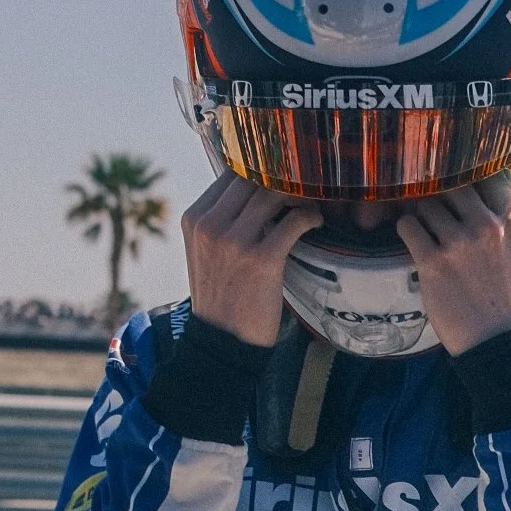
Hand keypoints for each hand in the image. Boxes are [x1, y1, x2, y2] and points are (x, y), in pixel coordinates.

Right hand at [180, 175, 319, 348]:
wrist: (223, 341)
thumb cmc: (221, 296)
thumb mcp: (205, 252)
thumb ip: (220, 221)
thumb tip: (253, 192)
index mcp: (194, 219)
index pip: (230, 174)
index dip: (260, 170)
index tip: (282, 176)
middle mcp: (210, 224)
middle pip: (252, 179)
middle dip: (282, 179)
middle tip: (304, 188)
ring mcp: (235, 241)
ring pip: (274, 194)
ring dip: (299, 195)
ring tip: (310, 204)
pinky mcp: (262, 259)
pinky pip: (294, 221)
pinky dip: (310, 216)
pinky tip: (316, 222)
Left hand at [397, 187, 510, 355]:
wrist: (499, 343)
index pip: (490, 183)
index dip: (475, 186)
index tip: (466, 196)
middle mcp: (485, 227)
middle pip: (454, 188)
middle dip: (444, 196)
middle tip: (438, 208)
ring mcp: (457, 243)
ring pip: (427, 205)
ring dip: (422, 213)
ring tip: (422, 225)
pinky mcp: (432, 261)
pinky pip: (408, 227)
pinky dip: (406, 229)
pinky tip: (411, 238)